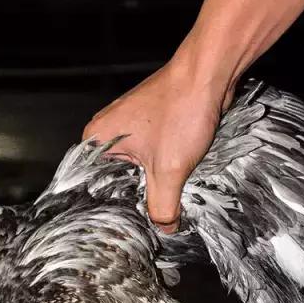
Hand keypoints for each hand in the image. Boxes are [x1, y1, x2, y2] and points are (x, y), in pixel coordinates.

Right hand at [83, 49, 233, 232]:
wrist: (209, 74)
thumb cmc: (181, 108)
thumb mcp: (169, 170)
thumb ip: (162, 207)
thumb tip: (164, 228)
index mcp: (97, 140)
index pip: (94, 188)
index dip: (113, 209)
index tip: (127, 227)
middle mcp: (108, 132)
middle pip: (116, 181)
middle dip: (137, 198)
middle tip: (151, 218)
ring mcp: (129, 128)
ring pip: (137, 171)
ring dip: (153, 184)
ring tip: (165, 198)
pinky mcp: (150, 126)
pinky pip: (151, 158)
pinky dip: (163, 170)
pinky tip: (174, 179)